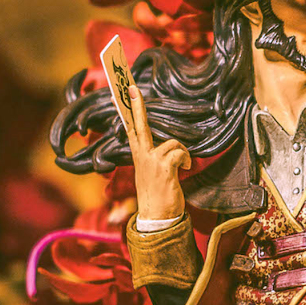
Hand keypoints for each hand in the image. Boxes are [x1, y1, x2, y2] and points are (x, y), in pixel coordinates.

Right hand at [125, 72, 188, 219]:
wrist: (157, 218)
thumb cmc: (157, 195)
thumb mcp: (151, 173)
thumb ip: (155, 158)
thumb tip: (167, 148)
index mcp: (138, 155)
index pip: (131, 128)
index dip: (126, 110)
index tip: (119, 93)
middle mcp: (142, 155)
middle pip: (138, 124)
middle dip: (136, 104)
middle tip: (131, 87)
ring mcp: (151, 161)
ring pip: (172, 142)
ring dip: (182, 152)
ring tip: (183, 165)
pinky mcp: (163, 168)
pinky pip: (179, 152)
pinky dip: (186, 159)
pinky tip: (185, 169)